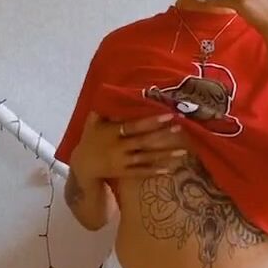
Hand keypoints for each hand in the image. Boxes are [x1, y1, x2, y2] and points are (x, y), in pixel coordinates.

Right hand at [70, 111, 189, 180]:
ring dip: (165, 155)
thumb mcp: (93, 121)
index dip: (151, 121)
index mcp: (112, 132)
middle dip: (162, 135)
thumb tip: (117, 94)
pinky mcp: (125, 173)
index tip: (168, 115)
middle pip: (144, 141)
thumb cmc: (90, 138)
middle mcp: (119, 147)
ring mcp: (123, 161)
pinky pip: (142, 172)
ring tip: (183, 151)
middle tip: (180, 128)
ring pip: (147, 158)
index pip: (134, 125)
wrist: (83, 166)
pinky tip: (170, 168)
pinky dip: (155, 170)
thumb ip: (105, 109)